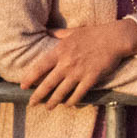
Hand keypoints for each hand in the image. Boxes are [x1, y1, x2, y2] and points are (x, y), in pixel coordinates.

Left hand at [19, 19, 136, 107]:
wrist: (114, 38)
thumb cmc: (93, 33)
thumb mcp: (71, 32)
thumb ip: (57, 33)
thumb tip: (46, 30)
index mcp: (60, 51)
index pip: (40, 67)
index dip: (30, 78)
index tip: (22, 86)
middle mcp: (66, 63)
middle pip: (48, 83)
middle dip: (38, 95)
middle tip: (31, 103)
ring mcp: (78, 72)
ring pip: (62, 92)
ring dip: (54, 101)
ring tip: (48, 107)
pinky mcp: (91, 79)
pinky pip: (79, 94)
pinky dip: (72, 101)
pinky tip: (68, 105)